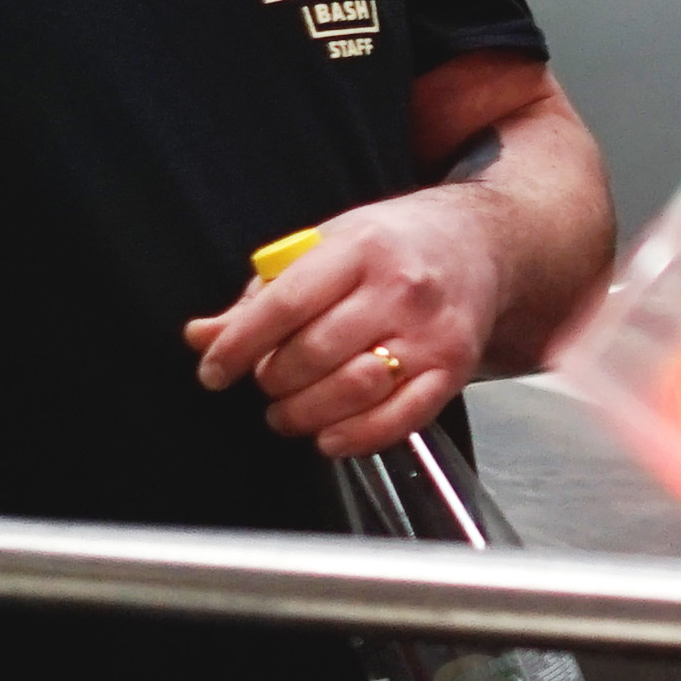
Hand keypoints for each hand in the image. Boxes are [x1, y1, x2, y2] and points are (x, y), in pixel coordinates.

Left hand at [185, 184, 516, 457]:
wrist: (478, 243)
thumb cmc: (391, 245)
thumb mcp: (323, 247)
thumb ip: (261, 295)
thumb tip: (203, 336)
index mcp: (360, 247)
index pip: (285, 304)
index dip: (239, 346)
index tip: (214, 371)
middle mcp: (401, 288)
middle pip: (314, 353)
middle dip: (273, 381)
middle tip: (265, 383)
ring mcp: (432, 331)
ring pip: (352, 390)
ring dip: (305, 414)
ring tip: (290, 411)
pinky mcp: (454, 368)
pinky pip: (399, 419)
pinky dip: (354, 437)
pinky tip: (330, 433)